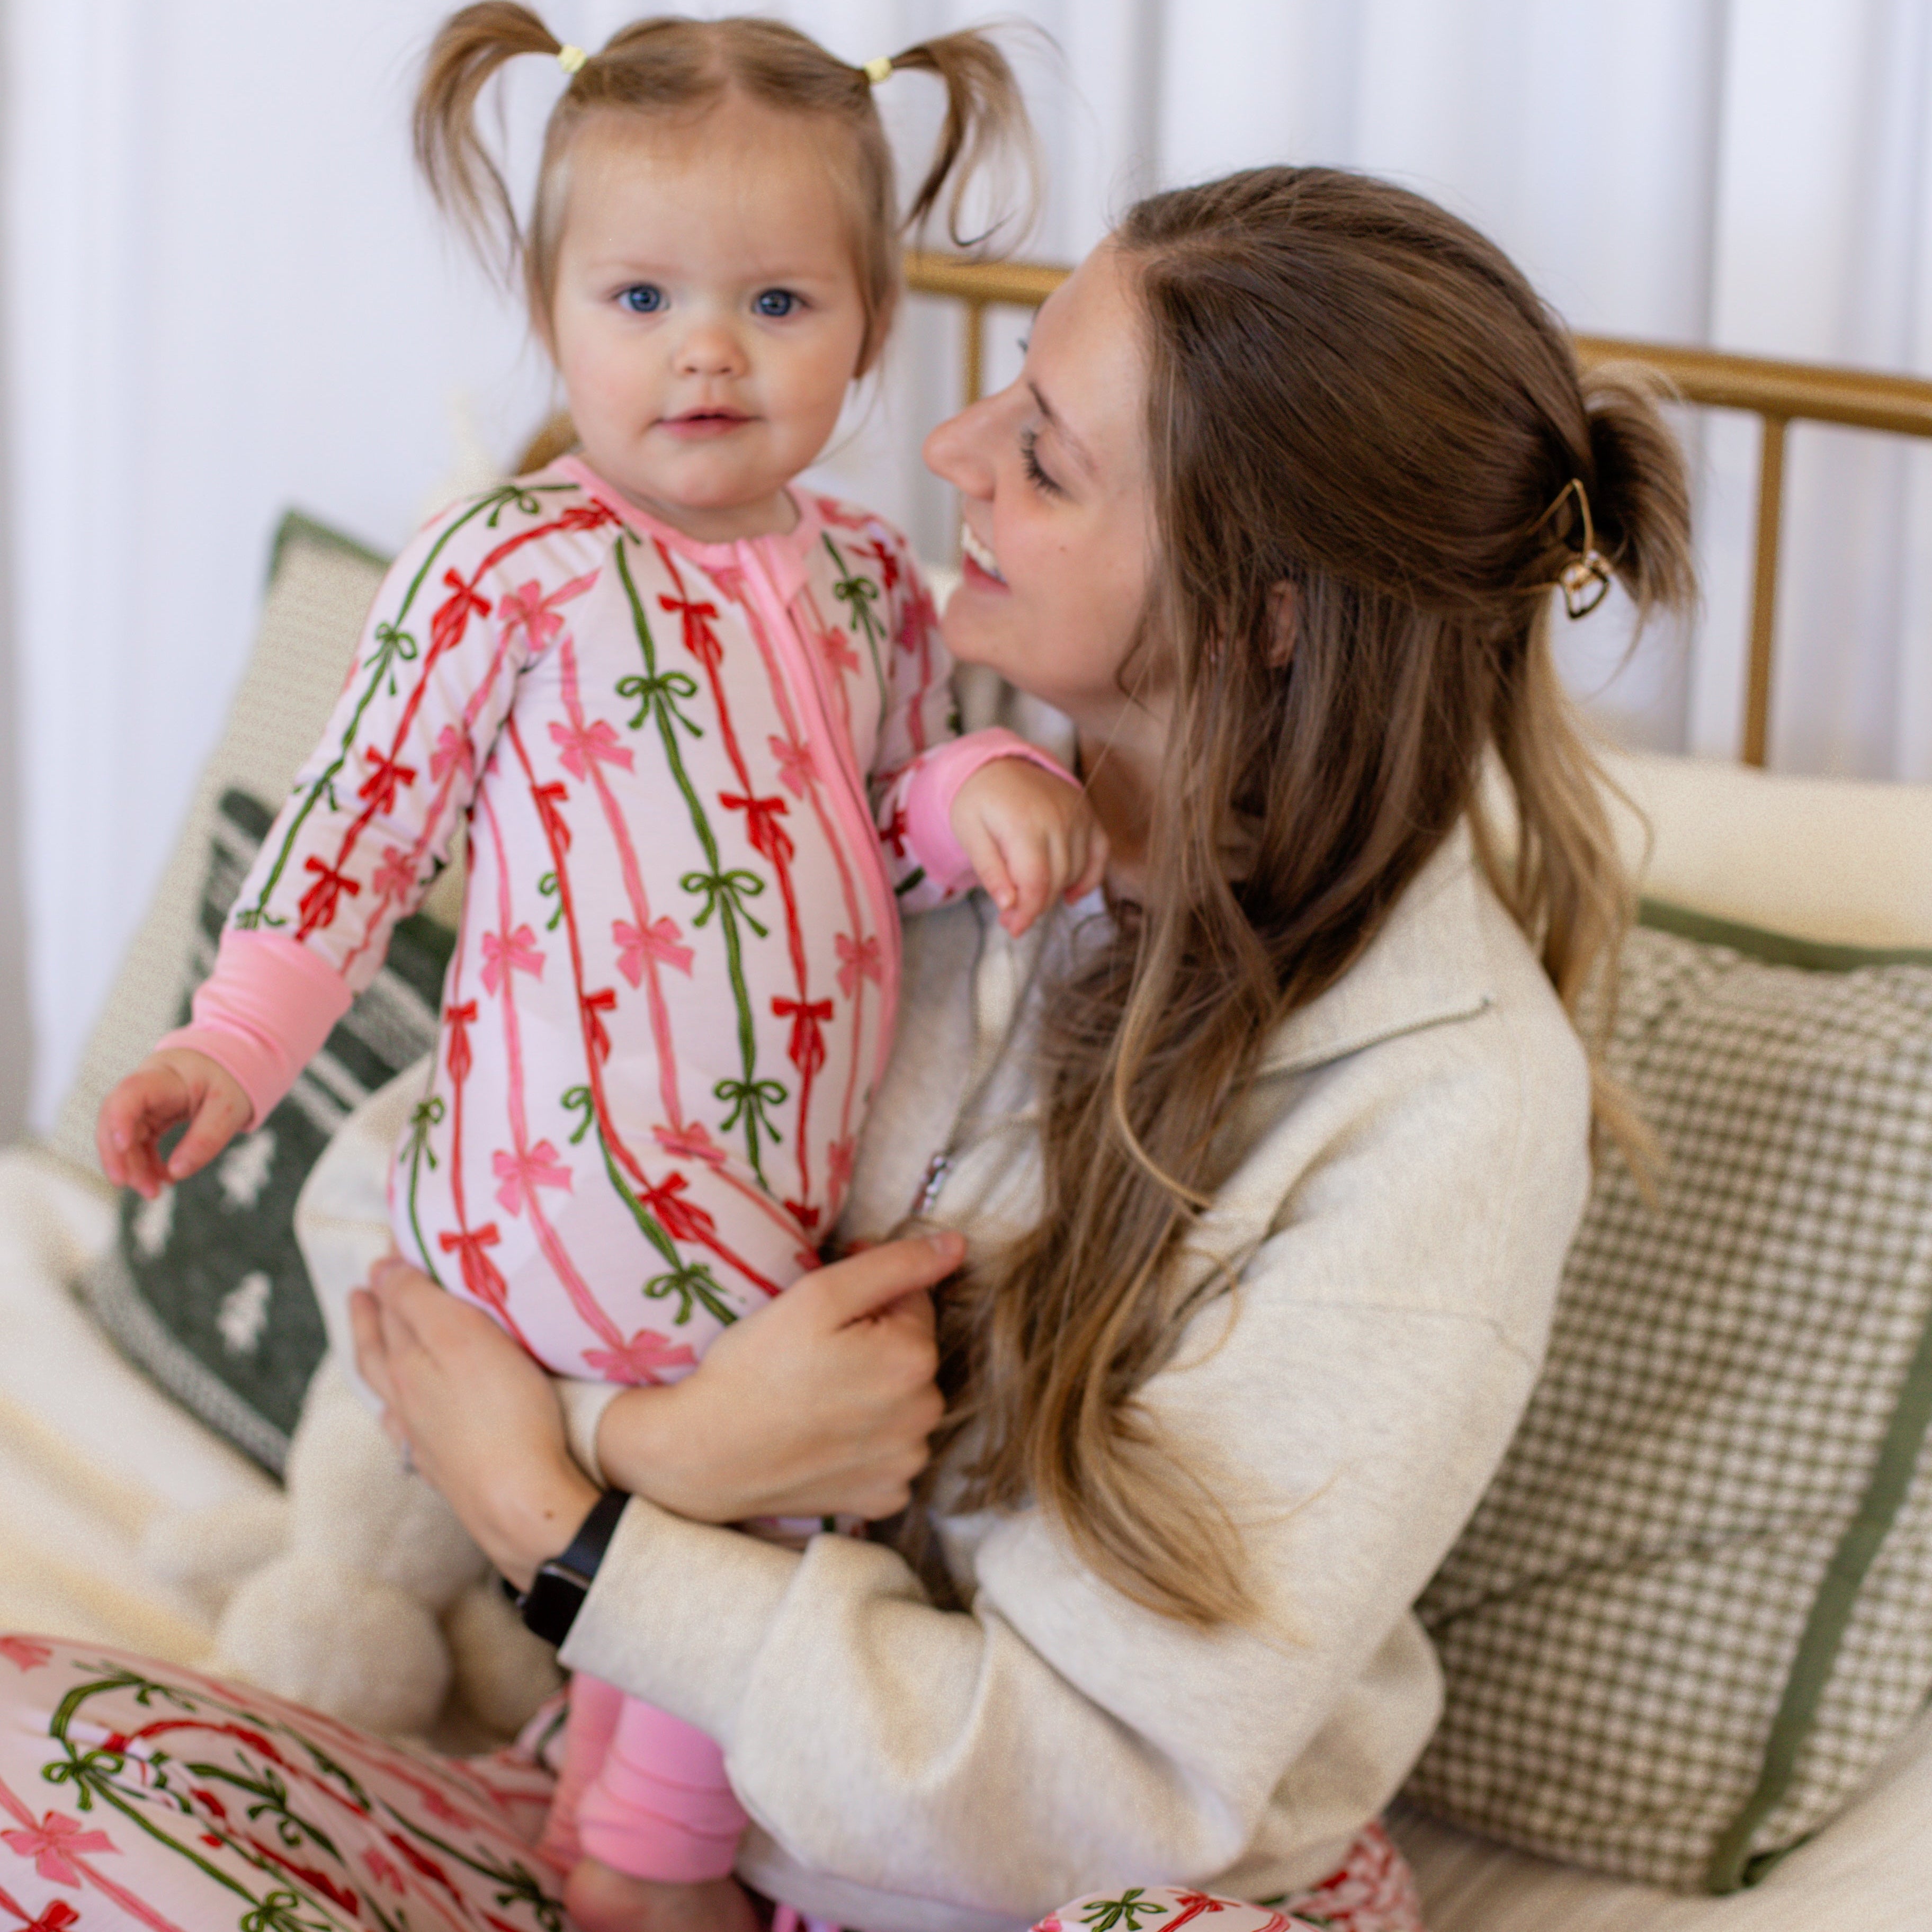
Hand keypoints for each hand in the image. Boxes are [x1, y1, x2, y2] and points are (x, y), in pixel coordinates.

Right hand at [97, 1049, 251, 1197]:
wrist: (230, 1064)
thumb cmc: (229, 1080)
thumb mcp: (229, 1108)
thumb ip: (206, 1139)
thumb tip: (176, 1173)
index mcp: (165, 1075)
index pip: (131, 1092)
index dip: (119, 1118)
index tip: (122, 1146)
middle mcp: (146, 1087)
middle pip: (116, 1118)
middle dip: (117, 1154)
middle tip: (128, 1185)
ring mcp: (145, 1103)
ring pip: (125, 1136)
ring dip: (133, 1166)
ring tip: (152, 1192)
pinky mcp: (150, 1118)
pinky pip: (139, 1143)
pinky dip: (146, 1163)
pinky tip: (162, 1179)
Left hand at [350, 1256, 596, 1591]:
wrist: (520, 1503)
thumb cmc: (502, 1412)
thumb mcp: (461, 1336)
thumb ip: (417, 1301)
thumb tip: (377, 1270)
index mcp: (405, 1365)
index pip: (391, 1307)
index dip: (390, 1273)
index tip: (390, 1246)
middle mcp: (405, 1402)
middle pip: (378, 1352)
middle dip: (371, 1317)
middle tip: (363, 1291)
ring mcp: (423, 1440)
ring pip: (388, 1394)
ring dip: (379, 1364)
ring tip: (376, 1348)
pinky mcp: (447, 1469)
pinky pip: (408, 1431)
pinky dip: (399, 1413)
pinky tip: (407, 1421)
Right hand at [594, 1231, 961, 1523]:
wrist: (702, 1454)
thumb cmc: (753, 1368)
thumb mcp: (818, 1296)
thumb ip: (894, 1265)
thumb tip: (956, 1247)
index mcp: (914, 1359)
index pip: (913, 1302)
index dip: (870, 1292)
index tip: (826, 1302)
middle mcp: (924, 1416)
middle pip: (911, 1354)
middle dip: (875, 1341)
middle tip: (815, 1349)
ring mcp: (905, 1464)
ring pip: (903, 1403)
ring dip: (873, 1390)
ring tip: (815, 1392)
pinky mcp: (883, 1498)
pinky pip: (890, 1452)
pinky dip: (866, 1440)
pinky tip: (824, 1433)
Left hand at [949, 758, 1108, 936]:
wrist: (997, 763)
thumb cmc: (978, 800)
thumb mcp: (969, 833)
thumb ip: (990, 870)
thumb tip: (1009, 905)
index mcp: (1023, 824)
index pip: (1035, 882)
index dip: (1027, 913)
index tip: (1013, 929)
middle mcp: (1057, 818)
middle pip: (1056, 881)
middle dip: (1035, 906)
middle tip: (1012, 915)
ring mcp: (1078, 814)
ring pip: (1075, 871)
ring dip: (1054, 892)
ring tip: (1029, 894)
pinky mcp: (1088, 814)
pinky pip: (1100, 853)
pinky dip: (1089, 877)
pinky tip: (1070, 894)